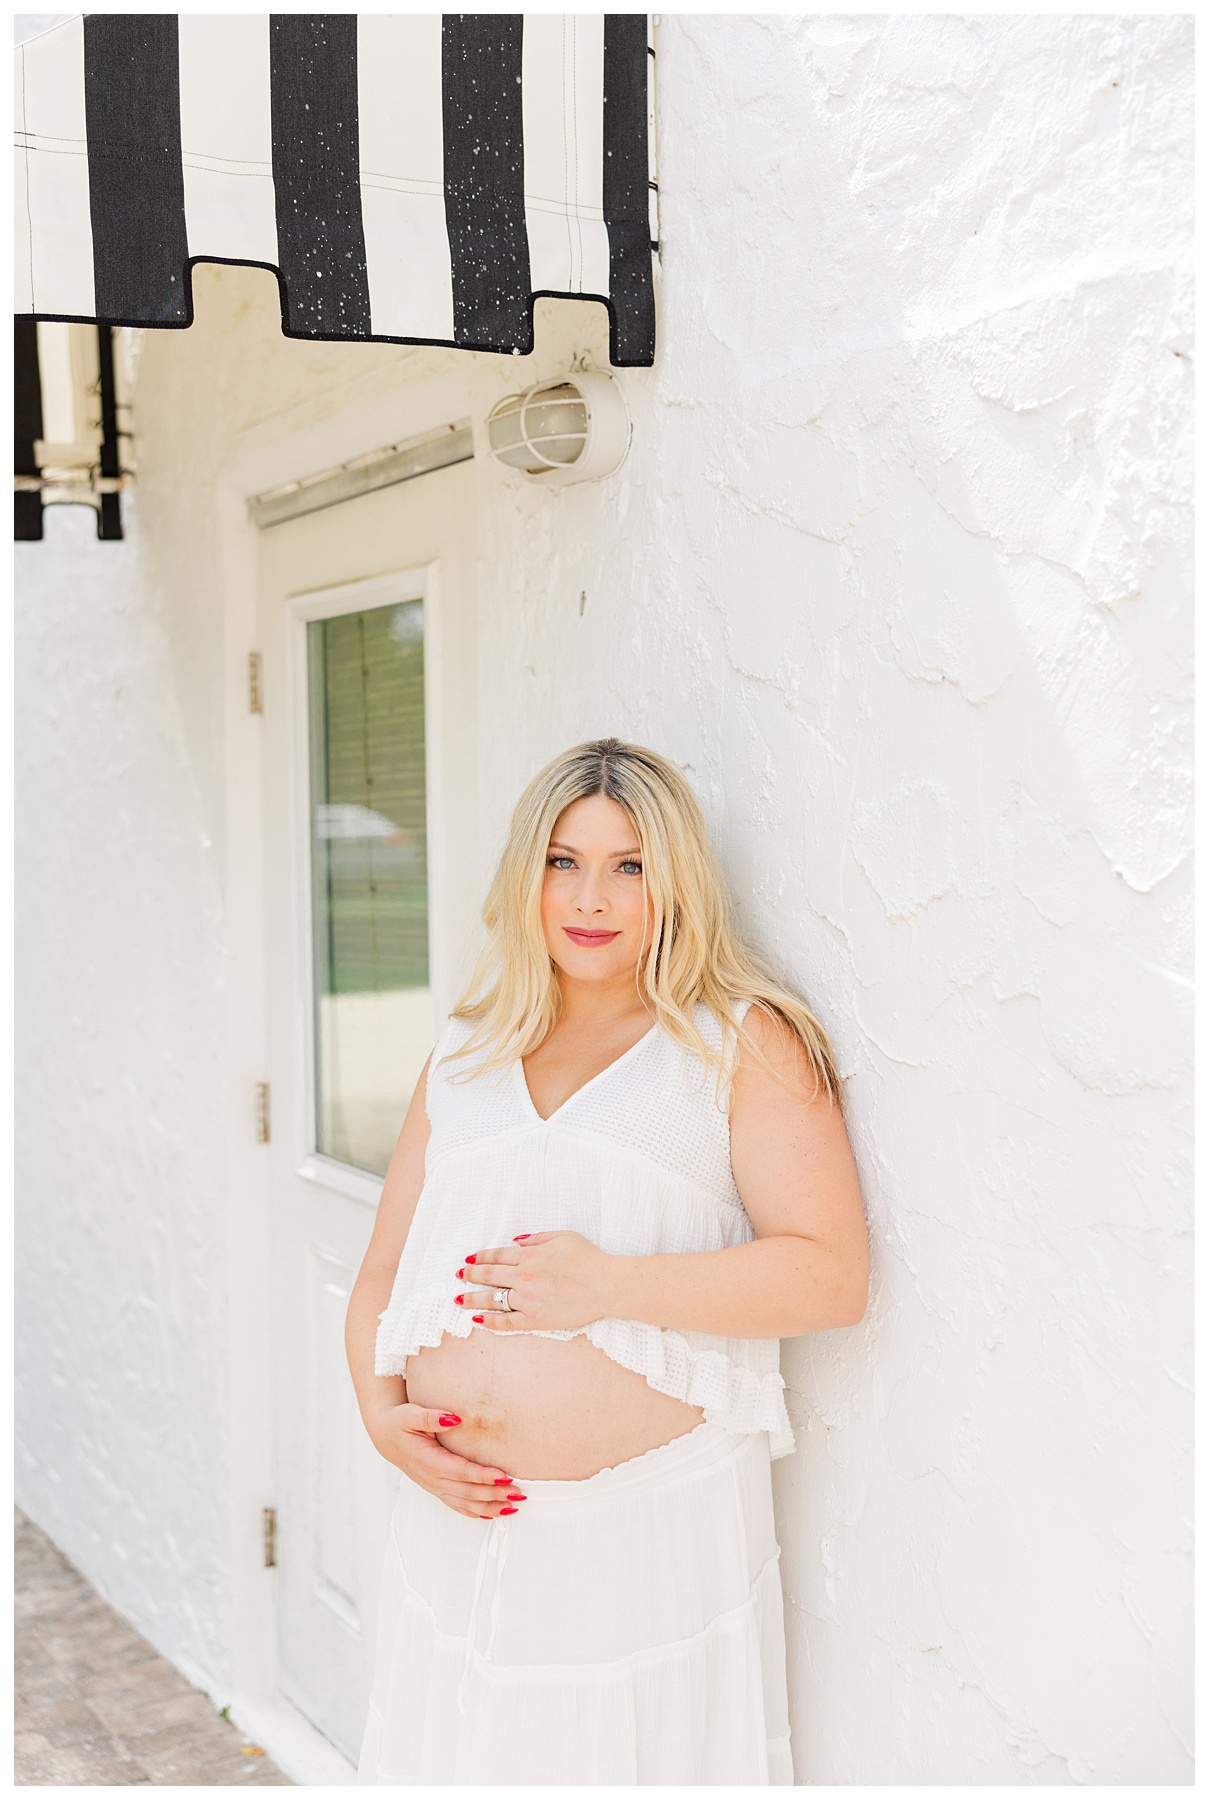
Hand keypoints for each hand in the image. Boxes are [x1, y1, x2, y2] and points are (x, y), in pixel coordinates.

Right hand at [366, 1401, 525, 1520]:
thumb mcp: (409, 1415)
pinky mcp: (437, 1489)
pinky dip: (477, 1512)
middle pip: (467, 1491)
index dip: (482, 1475)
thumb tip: (454, 1418)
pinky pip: (458, 1506)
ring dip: (490, 1506)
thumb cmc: (399, 1424)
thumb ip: (430, 1417)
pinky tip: (494, 1514)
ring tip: (513, 1505)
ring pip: (465, 1503)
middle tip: (518, 1491)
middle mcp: (432, 1479)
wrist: (386, 1437)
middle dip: (494, 1493)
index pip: (460, 1471)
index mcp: (427, 1461)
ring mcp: (435, 1487)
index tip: (504, 1475)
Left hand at [454, 1231, 614, 1331]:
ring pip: (492, 1299)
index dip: (480, 1257)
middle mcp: (523, 1277)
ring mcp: (527, 1300)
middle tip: (458, 1275)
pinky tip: (478, 1320)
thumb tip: (516, 1241)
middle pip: (489, 1276)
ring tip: (458, 1300)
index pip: (496, 1256)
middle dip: (470, 1275)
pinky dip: (490, 1321)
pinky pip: (507, 1322)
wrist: (605, 1285)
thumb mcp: (562, 1237)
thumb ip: (536, 1238)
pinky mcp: (535, 1320)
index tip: (469, 1259)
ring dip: (472, 1299)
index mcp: (529, 1256)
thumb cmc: (588, 1258)